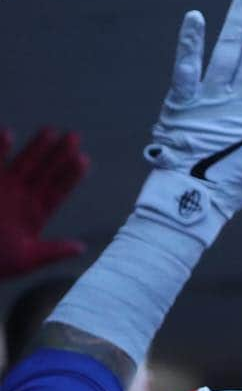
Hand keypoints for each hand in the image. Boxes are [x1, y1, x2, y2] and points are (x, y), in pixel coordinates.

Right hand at [0, 127, 86, 276]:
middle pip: (45, 173)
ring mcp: (5, 190)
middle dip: (59, 155)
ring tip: (50, 131)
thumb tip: (81, 247)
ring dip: (36, 148)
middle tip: (75, 136)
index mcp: (37, 215)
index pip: (58, 191)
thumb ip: (53, 251)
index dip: (71, 176)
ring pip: (24, 165)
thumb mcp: (29, 259)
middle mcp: (23, 198)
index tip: (84, 159)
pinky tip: (7, 133)